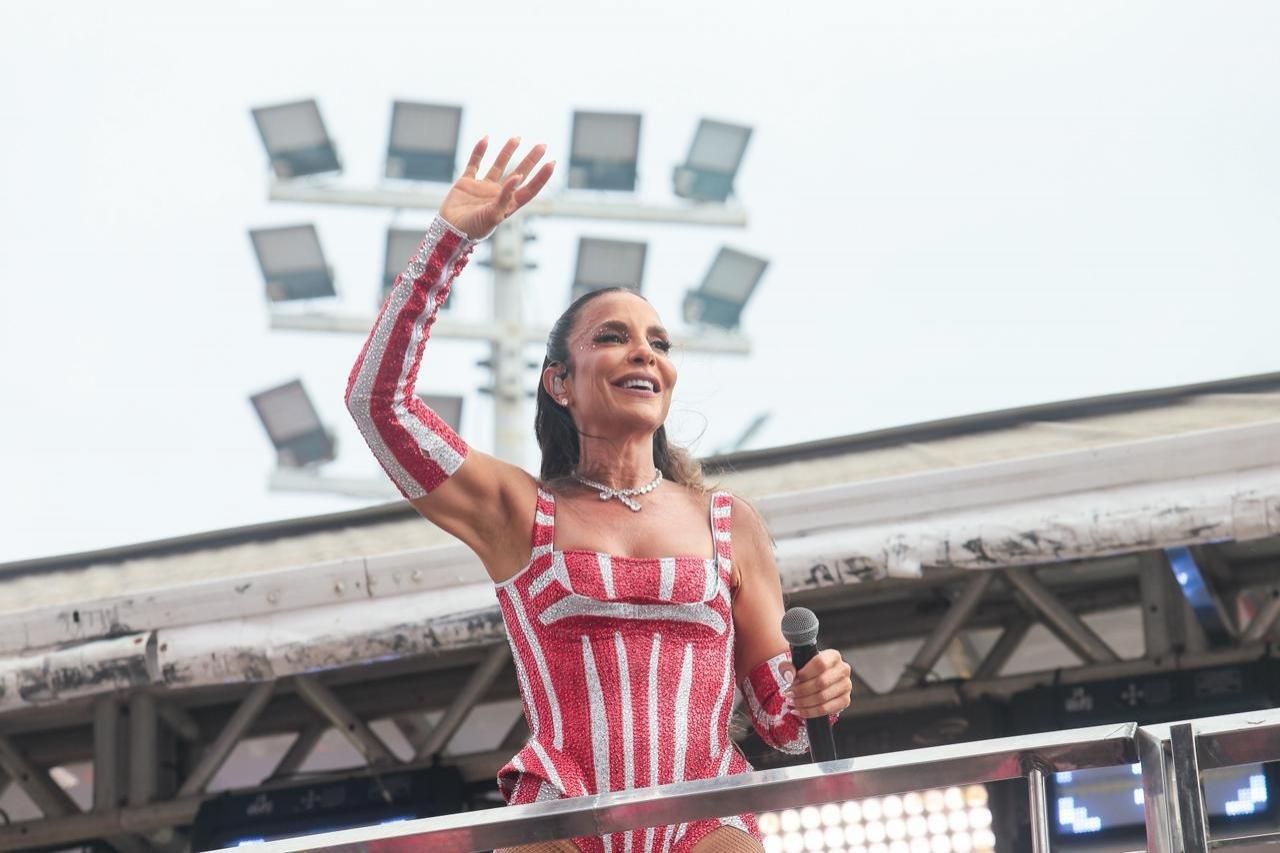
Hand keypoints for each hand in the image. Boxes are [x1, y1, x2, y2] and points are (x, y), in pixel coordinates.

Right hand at [440, 136, 554, 239]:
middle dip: (531, 160)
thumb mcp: (493, 216)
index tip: (552, 163)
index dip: (541, 177)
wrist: (448, 232)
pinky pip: (474, 163)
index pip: (529, 189)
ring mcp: (482, 188)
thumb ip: (505, 197)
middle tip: (542, 145)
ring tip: (517, 137)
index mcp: (508, 205)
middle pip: (519, 173)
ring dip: (507, 152)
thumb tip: (518, 177)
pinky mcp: (467, 183)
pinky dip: (479, 151)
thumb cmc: (473, 229)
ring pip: (498, 166)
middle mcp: (498, 195)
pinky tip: (486, 139)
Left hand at [788, 648, 852, 718]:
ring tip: (791, 702)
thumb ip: (788, 666)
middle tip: (788, 694)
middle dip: (801, 690)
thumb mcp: (793, 663)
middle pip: (821, 682)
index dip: (805, 674)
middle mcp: (843, 669)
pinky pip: (826, 710)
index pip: (820, 663)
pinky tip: (798, 710)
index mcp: (833, 656)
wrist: (814, 678)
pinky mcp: (845, 700)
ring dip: (803, 702)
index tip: (792, 681)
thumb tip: (790, 677)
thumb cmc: (805, 669)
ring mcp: (846, 686)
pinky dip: (809, 712)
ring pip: (823, 697)